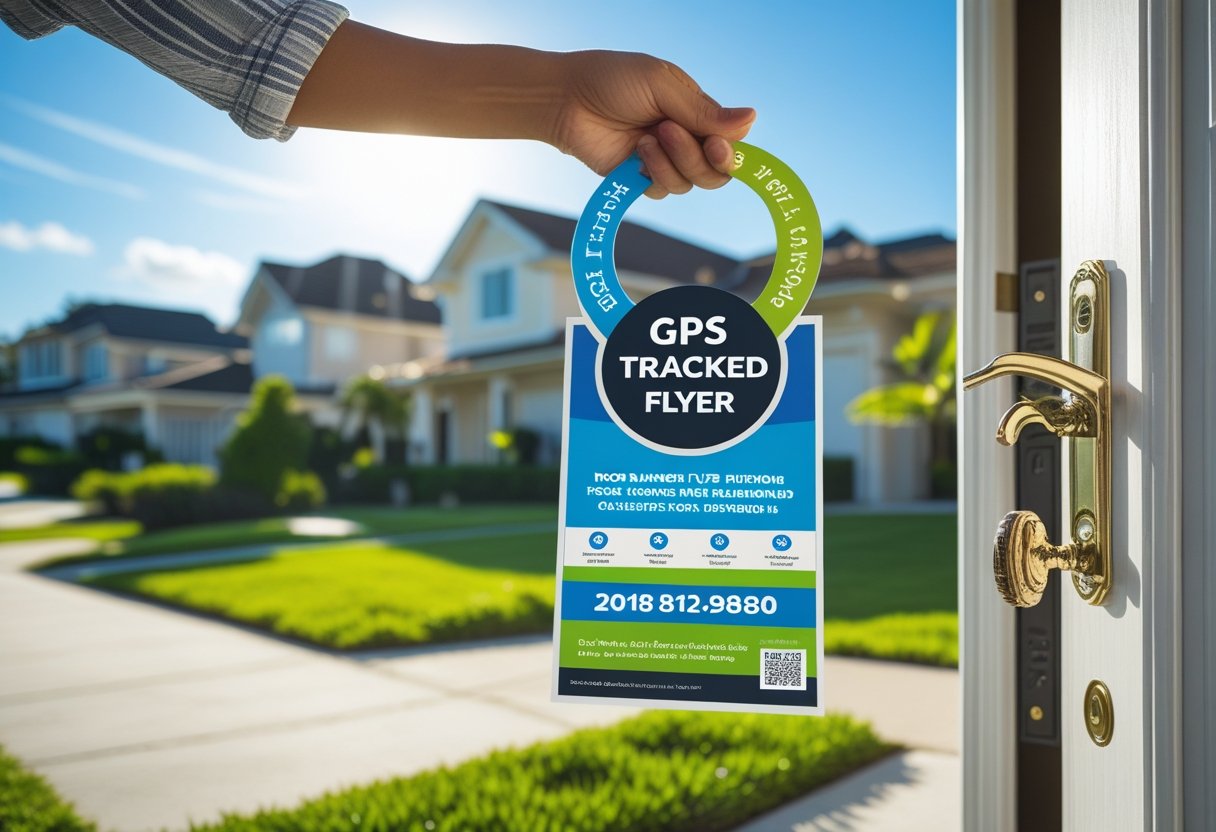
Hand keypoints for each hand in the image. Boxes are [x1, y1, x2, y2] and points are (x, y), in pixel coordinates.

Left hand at [552, 50, 755, 198]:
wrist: (566, 100)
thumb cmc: (611, 80)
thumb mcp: (661, 86)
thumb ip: (703, 110)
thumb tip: (752, 119)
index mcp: (694, 111)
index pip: (729, 140)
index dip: (730, 150)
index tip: (718, 146)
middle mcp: (684, 138)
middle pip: (716, 170)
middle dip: (698, 158)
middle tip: (669, 132)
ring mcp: (663, 161)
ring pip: (691, 182)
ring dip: (671, 162)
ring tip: (644, 137)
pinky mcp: (640, 180)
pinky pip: (664, 191)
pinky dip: (654, 174)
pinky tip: (635, 152)